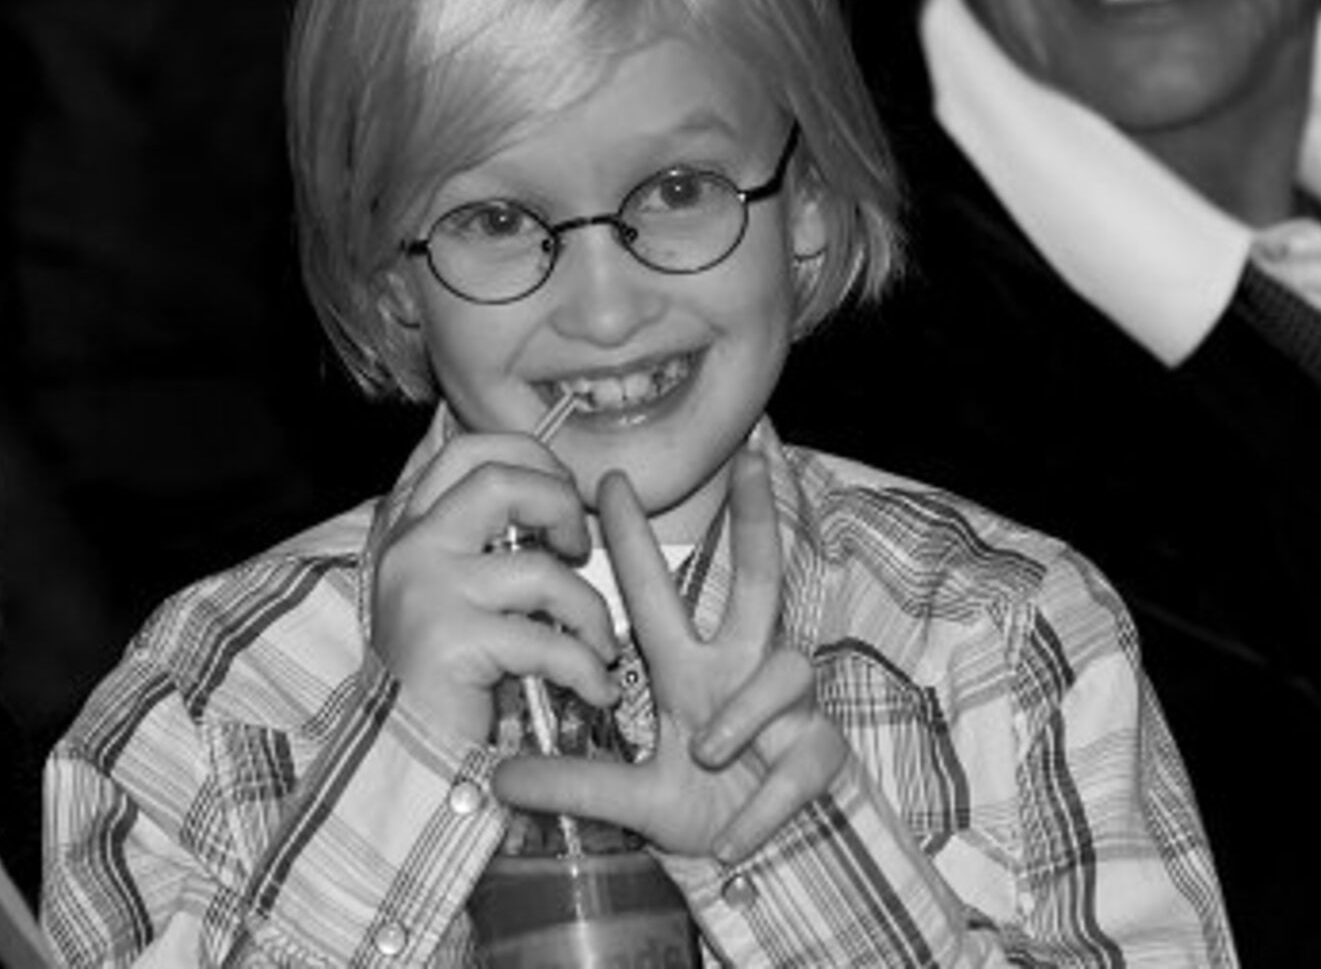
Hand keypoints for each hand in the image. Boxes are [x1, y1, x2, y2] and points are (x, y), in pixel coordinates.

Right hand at [371, 432, 618, 744]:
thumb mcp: (452, 593)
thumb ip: (483, 543)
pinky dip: (585, 666)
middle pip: (500, 479)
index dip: (530, 457)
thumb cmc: (442, 676)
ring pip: (539, 569)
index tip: (563, 492)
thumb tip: (557, 499)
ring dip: (588, 609)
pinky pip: (546, 639)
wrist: (401, 756)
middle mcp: (410, 547)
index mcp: (408, 527)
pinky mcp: (451, 640)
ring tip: (599, 644)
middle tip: (580, 549)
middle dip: (561, 506)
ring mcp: (427, 589)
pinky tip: (594, 687)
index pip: (468, 450)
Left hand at [493, 450, 846, 863]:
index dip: (634, 539)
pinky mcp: (821, 749)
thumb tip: (500, 778)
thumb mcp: (635, 800)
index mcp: (690, 670)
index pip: (658, 594)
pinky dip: (765, 801)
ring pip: (784, 671)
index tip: (608, 480)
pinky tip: (736, 836)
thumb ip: (575, 785)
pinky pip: (798, 760)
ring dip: (742, 713)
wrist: (768, 862)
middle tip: (750, 459)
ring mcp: (789, 706)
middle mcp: (742, 669)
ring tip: (710, 752)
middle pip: (760, 578)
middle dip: (759, 519)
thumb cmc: (707, 808)